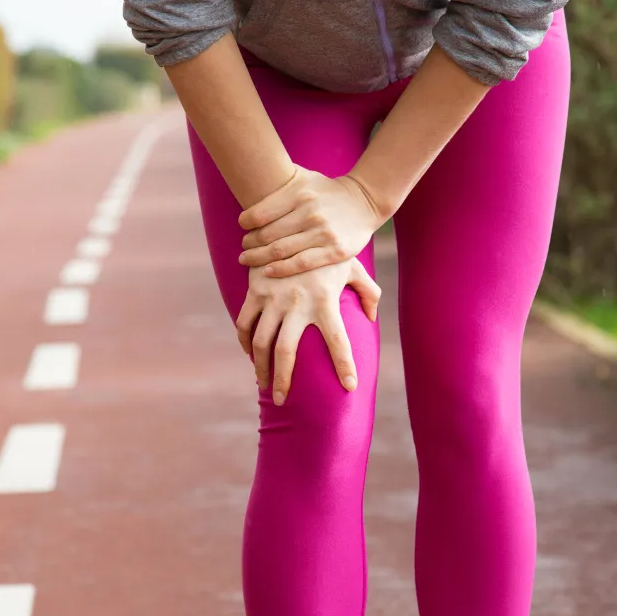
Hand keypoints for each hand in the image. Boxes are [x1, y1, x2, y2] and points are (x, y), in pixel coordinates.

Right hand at [236, 257, 380, 404]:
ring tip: (263, 383)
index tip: (349, 387)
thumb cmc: (330, 243)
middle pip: (287, 352)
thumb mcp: (352, 265)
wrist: (294, 214)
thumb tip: (371, 318)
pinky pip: (245, 322)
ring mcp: (272, 297)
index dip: (344, 365)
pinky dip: (245, 341)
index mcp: (324, 300)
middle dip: (283, 380)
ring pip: (261, 342)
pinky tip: (249, 353)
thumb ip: (368, 292)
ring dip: (260, 366)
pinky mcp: (255, 290)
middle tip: (283, 401)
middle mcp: (297, 303)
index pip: (338, 341)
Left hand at [237, 165, 388, 277]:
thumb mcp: (306, 177)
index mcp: (299, 193)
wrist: (365, 201)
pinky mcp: (334, 251)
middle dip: (250, 243)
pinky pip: (301, 263)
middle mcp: (310, 212)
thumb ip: (281, 180)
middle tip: (243, 248)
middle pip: (267, 234)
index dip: (246, 223)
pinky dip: (281, 269)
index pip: (261, 212)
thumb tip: (251, 173)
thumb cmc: (327, 191)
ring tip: (247, 260)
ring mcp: (323, 233)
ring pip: (281, 250)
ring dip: (258, 258)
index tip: (242, 227)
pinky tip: (267, 271)